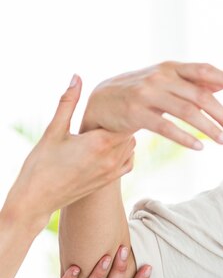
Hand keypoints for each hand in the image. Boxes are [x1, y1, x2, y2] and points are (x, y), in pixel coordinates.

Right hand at [5, 75, 135, 230]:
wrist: (36, 201)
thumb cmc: (41, 165)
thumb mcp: (53, 130)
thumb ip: (68, 102)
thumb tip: (77, 77)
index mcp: (100, 142)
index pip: (128, 117)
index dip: (123, 108)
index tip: (115, 100)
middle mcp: (112, 157)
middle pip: (131, 130)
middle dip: (123, 120)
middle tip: (111, 111)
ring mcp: (113, 171)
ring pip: (131, 145)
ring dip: (123, 135)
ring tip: (108, 127)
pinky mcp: (110, 180)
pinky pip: (129, 160)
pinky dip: (124, 151)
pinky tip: (109, 145)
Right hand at [80, 61, 222, 148]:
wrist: (100, 101)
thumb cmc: (140, 92)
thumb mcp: (166, 82)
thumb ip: (192, 83)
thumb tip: (222, 84)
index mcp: (171, 68)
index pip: (204, 69)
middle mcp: (160, 77)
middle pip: (200, 94)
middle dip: (222, 113)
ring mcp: (147, 94)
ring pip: (186, 111)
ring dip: (209, 128)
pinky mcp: (135, 112)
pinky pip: (166, 127)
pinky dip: (185, 137)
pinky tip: (200, 146)